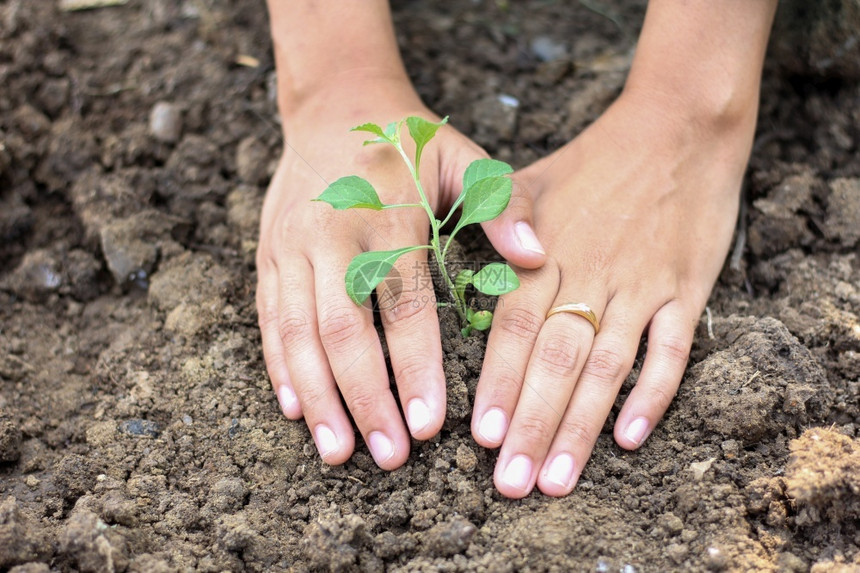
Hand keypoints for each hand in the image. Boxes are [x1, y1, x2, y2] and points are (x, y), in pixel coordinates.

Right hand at [256, 75, 544, 468]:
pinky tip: (295, 409)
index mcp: (387, 219)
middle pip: (342, 331)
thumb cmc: (408, 140)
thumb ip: (502, 204)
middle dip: (364, 398)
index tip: (430, 424)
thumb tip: (538, 256)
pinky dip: (280, 368)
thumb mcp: (463, 157)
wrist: (333, 102)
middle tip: (386, 456)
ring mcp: (291, 249)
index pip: (402, 306)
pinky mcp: (268, 257)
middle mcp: (331, 238)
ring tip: (336, 451)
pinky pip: (269, 320)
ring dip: (317, 397)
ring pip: (297, 334)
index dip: (416, 368)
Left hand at [471, 91, 756, 497]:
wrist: (677, 126)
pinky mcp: (685, 289)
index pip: (514, 329)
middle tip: (511, 482)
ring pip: (606, 366)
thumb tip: (464, 264)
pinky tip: (630, 438)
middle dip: (532, 424)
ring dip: (581, 425)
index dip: (498, 383)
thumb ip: (494, 220)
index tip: (482, 436)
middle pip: (555, 360)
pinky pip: (672, 349)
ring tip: (558, 478)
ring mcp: (640, 284)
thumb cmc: (594, 160)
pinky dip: (652, 393)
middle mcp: (589, 273)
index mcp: (544, 253)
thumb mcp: (529, 177)